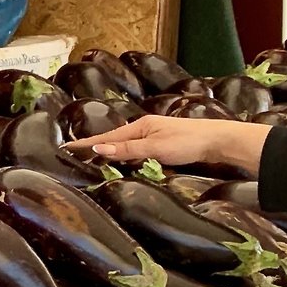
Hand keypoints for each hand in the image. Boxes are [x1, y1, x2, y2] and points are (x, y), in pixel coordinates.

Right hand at [63, 115, 271, 173]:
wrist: (219, 140)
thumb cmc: (189, 141)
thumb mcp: (155, 147)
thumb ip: (127, 151)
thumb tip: (99, 150)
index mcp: (140, 127)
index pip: (106, 138)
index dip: (86, 144)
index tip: (66, 146)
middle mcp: (145, 129)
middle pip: (114, 140)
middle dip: (95, 146)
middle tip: (76, 153)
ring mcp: (155, 136)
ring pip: (126, 145)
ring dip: (111, 151)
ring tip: (93, 157)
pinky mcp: (164, 145)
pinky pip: (137, 150)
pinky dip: (126, 155)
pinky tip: (125, 159)